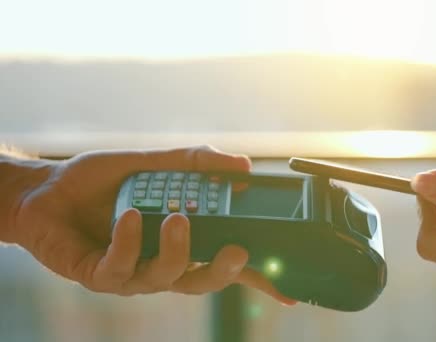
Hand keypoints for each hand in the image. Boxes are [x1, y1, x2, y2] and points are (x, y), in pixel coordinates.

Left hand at [10, 146, 295, 303]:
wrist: (44, 187)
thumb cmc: (101, 181)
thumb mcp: (155, 163)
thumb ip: (196, 163)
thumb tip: (243, 166)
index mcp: (181, 240)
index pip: (224, 262)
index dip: (257, 278)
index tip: (290, 289)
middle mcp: (161, 261)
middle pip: (203, 281)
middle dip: (224, 270)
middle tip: (238, 250)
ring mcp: (131, 273)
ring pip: (167, 278)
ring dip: (178, 249)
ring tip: (178, 216)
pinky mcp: (99, 276)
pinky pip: (122, 268)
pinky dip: (130, 240)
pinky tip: (129, 216)